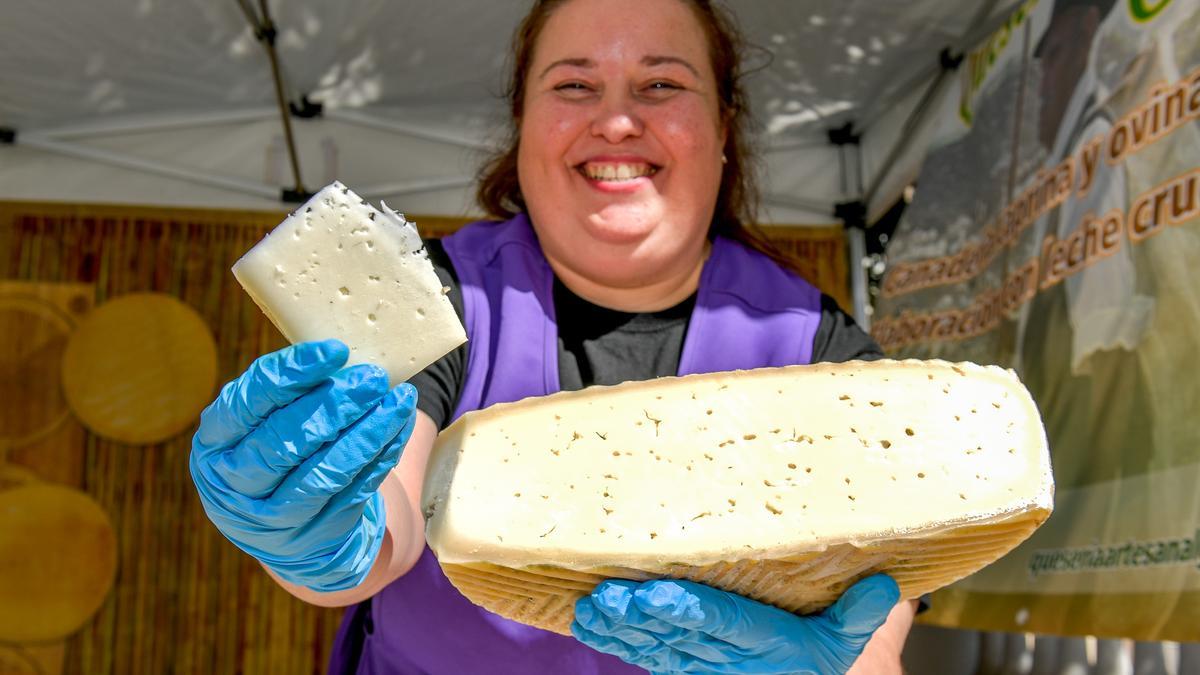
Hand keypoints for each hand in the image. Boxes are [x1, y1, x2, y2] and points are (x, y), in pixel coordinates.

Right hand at [189, 339, 416, 591]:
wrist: (283, 527)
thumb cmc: (272, 448)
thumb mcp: (260, 421)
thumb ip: (288, 392)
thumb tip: (344, 358)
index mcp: (214, 442)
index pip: (251, 402)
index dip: (294, 374)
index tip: (337, 351)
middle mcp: (235, 483)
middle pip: (286, 442)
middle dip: (336, 406)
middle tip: (373, 378)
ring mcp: (273, 517)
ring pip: (326, 473)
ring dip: (368, 434)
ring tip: (399, 401)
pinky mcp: (315, 533)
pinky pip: (354, 492)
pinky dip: (381, 457)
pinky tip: (398, 428)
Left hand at [572, 574, 899, 673]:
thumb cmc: (822, 655)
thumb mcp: (849, 639)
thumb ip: (861, 615)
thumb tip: (883, 586)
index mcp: (765, 642)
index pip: (721, 622)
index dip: (686, 609)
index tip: (656, 595)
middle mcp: (726, 656)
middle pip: (675, 635)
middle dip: (638, 617)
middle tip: (606, 596)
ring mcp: (700, 662)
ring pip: (653, 645)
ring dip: (619, 629)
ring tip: (589, 607)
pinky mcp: (683, 664)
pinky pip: (645, 654)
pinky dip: (616, 640)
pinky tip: (588, 623)